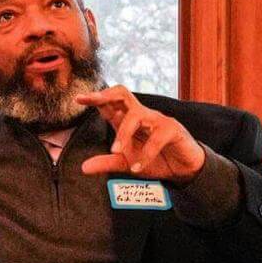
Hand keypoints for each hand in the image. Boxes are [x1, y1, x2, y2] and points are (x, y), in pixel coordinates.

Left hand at [75, 86, 205, 185]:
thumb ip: (107, 163)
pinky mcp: (172, 130)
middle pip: (122, 93)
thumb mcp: (127, 164)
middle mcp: (141, 115)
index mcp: (128, 119)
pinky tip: (138, 168)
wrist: (183, 169)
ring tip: (116, 151)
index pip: (110, 103)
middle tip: (90, 101)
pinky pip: (156, 137)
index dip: (95, 99)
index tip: (78, 98)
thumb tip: (83, 168)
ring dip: (124, 133)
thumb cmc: (156, 159)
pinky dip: (146, 154)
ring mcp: (157, 120)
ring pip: (136, 116)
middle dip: (105, 95)